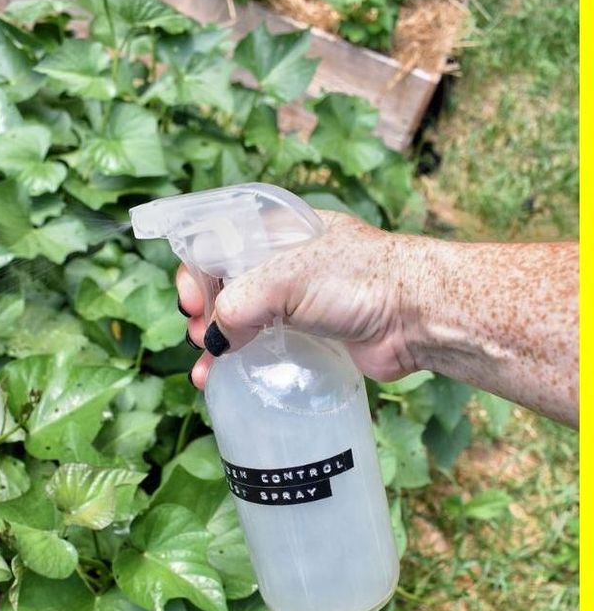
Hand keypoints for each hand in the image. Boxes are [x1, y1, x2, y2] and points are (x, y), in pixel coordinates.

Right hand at [176, 209, 419, 388]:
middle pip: (225, 284)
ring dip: (216, 342)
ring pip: (242, 319)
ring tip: (207, 370)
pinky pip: (266, 347)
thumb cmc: (358, 278)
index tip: (191, 301)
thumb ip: (241, 302)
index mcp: (278, 231)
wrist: (418, 314)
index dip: (198, 271)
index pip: (219, 242)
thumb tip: (214, 339)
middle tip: (199, 336)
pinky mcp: (313, 336)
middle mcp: (285, 262)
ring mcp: (299, 301)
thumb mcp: (288, 277)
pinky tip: (223, 380)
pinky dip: (241, 362)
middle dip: (204, 311)